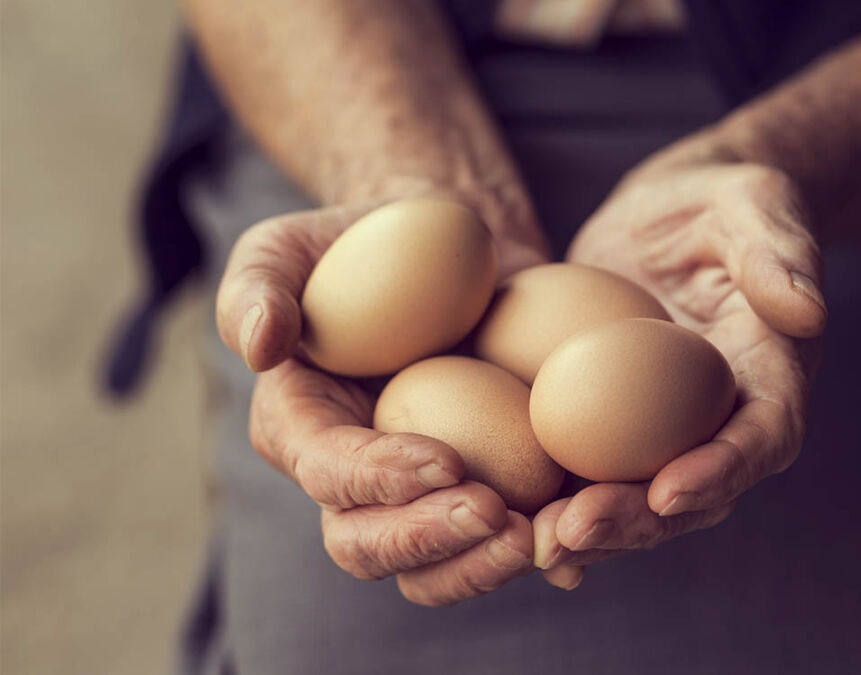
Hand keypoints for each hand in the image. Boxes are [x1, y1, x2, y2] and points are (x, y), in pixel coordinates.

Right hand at [217, 203, 546, 605]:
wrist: (450, 246)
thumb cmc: (360, 242)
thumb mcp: (289, 245)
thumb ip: (258, 285)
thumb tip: (260, 347)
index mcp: (302, 429)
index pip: (327, 473)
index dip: (378, 479)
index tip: (446, 461)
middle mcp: (354, 479)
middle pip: (370, 547)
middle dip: (429, 542)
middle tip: (496, 515)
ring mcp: (420, 493)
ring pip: (436, 566)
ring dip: (484, 565)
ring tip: (544, 537)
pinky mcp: (485, 483)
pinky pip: (502, 539)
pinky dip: (539, 551)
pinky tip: (576, 541)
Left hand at [534, 161, 826, 588]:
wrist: (669, 213)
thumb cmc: (721, 201)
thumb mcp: (754, 203)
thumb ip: (778, 251)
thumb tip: (805, 311)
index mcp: (769, 376)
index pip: (762, 437)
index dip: (721, 471)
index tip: (669, 490)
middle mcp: (721, 419)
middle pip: (693, 492)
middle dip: (638, 521)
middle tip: (575, 530)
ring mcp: (664, 429)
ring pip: (637, 499)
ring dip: (591, 529)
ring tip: (533, 542)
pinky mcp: (612, 424)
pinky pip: (590, 473)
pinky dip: (555, 503)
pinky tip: (510, 522)